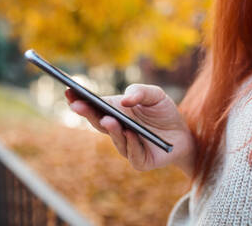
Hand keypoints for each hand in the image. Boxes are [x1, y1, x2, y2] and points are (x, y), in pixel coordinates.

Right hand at [65, 84, 195, 176]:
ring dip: (111, 129)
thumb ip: (140, 91)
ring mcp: (126, 146)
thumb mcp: (155, 94)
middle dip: (87, 113)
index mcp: (116, 112)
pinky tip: (130, 133)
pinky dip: (132, 143)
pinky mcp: (140, 160)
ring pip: (115, 138)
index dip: (80, 100)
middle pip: (98, 123)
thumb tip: (125, 100)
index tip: (68, 90)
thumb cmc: (164, 112)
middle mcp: (117, 130)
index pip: (94, 107)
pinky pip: (133, 153)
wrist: (183, 133)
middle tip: (78, 104)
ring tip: (108, 119)